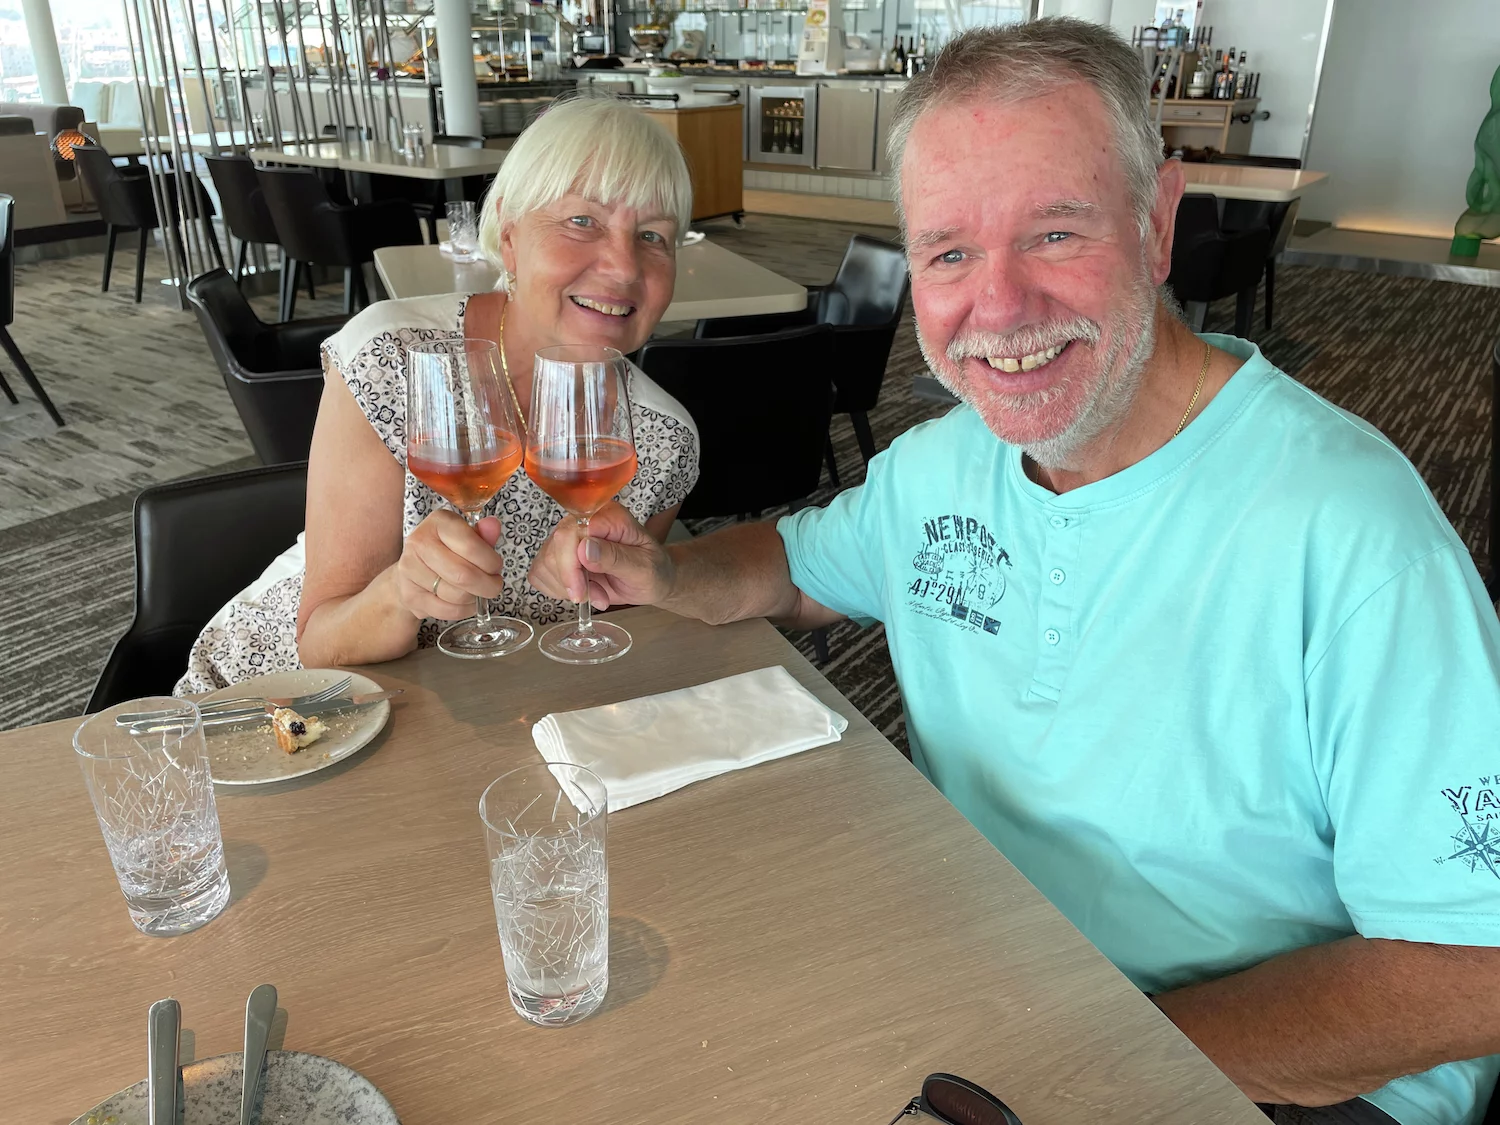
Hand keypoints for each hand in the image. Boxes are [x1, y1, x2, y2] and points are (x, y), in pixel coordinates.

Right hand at [392, 510, 505, 620]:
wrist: (414, 570)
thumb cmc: (447, 550)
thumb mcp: (467, 537)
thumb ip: (483, 534)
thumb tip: (493, 525)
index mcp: (438, 522)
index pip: (471, 546)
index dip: (491, 562)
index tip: (496, 568)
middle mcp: (419, 542)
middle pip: (464, 575)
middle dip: (488, 585)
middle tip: (494, 585)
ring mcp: (410, 569)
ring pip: (456, 595)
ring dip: (475, 598)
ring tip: (477, 592)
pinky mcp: (409, 595)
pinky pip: (447, 610)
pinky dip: (464, 610)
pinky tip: (465, 603)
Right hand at [529, 501, 671, 609]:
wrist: (654, 578)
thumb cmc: (654, 570)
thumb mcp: (644, 567)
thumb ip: (615, 557)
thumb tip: (584, 548)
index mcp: (607, 516)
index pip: (570, 533)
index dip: (569, 566)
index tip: (580, 593)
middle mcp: (584, 522)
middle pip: (553, 550)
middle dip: (571, 583)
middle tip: (598, 597)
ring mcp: (570, 538)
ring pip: (544, 564)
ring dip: (567, 589)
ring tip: (597, 594)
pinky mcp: (561, 556)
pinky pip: (541, 574)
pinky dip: (559, 590)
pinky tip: (582, 592)